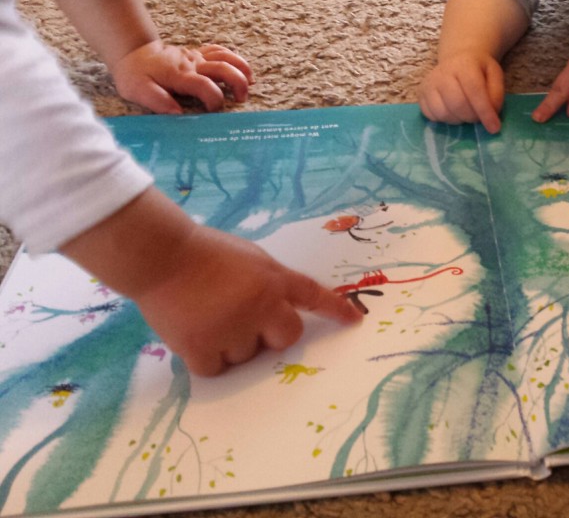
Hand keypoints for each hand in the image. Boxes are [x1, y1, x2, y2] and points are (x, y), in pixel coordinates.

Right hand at [61, 187, 362, 376]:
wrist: (160, 256)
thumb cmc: (204, 252)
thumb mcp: (250, 257)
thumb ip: (270, 282)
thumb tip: (282, 311)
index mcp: (274, 279)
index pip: (314, 295)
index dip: (335, 310)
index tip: (354, 322)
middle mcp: (261, 306)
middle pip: (287, 337)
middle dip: (273, 334)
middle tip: (246, 321)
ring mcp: (232, 329)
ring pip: (249, 356)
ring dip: (235, 345)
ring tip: (208, 319)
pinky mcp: (201, 349)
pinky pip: (218, 370)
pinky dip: (209, 360)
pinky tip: (196, 336)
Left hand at [112, 40, 253, 113]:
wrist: (132, 53)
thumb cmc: (135, 75)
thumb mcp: (138, 91)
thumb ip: (158, 101)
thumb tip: (178, 114)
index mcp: (180, 76)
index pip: (206, 86)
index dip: (214, 100)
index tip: (213, 112)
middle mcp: (192, 64)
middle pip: (223, 68)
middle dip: (238, 83)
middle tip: (241, 99)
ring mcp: (196, 57)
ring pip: (226, 56)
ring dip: (241, 68)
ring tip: (250, 83)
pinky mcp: (197, 53)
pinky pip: (219, 50)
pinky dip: (233, 58)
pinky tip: (241, 68)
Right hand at [418, 52, 504, 133]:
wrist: (458, 60)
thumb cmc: (478, 70)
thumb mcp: (495, 75)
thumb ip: (496, 94)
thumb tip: (491, 115)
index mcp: (464, 64)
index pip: (474, 91)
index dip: (485, 112)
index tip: (494, 128)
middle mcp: (442, 72)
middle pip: (457, 104)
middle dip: (472, 117)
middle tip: (478, 117)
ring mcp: (428, 83)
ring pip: (443, 113)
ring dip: (458, 120)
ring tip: (465, 112)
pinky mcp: (420, 94)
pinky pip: (431, 116)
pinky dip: (445, 119)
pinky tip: (453, 111)